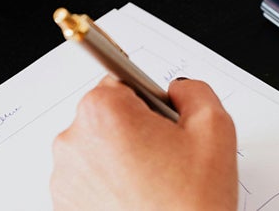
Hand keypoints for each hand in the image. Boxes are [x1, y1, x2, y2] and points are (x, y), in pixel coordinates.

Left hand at [50, 77, 236, 209]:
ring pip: (97, 149)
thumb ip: (194, 91)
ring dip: (120, 159)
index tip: (162, 122)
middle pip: (106, 116)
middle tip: (167, 159)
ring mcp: (64, 176)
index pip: (121, 80)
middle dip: (135, 130)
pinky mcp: (64, 204)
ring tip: (154, 184)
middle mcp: (73, 140)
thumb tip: (178, 90)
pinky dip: (109, 186)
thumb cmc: (191, 203)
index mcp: (104, 112)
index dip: (150, 102)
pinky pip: (89, 180)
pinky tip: (137, 199)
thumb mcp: (215, 129)